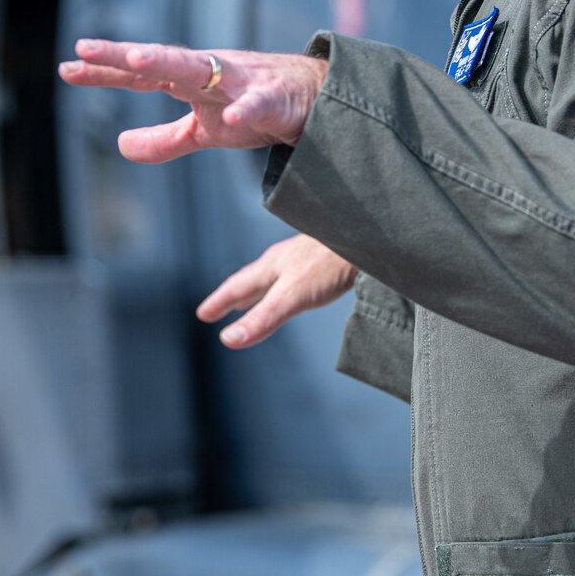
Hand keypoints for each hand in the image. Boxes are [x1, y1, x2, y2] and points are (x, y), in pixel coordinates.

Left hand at [57, 38, 327, 162]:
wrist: (317, 99)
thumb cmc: (256, 109)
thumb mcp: (204, 130)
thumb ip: (164, 140)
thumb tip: (120, 145)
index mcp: (190, 81)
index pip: (140, 76)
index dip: (105, 72)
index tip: (67, 67)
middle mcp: (210, 73)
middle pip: (160, 61)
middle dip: (123, 55)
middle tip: (85, 48)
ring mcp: (242, 82)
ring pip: (202, 69)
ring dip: (171, 64)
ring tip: (138, 61)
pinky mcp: (276, 99)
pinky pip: (259, 103)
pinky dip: (248, 106)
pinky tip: (235, 113)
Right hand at [197, 234, 356, 348]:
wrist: (370, 236)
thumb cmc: (331, 262)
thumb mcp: (292, 296)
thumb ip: (263, 318)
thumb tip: (228, 340)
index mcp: (271, 266)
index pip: (237, 287)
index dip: (219, 302)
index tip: (203, 314)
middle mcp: (285, 260)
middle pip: (252, 281)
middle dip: (235, 297)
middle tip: (219, 309)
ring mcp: (305, 258)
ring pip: (273, 276)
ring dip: (258, 291)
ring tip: (252, 299)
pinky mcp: (325, 259)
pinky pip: (295, 275)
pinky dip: (284, 285)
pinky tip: (297, 285)